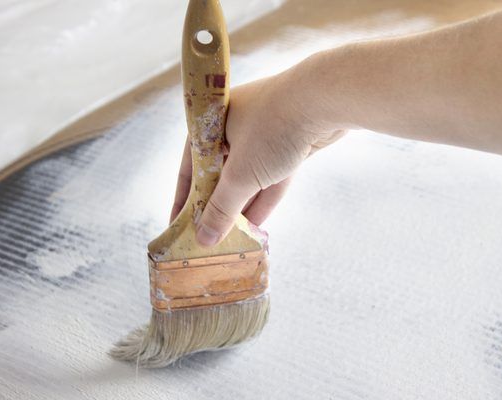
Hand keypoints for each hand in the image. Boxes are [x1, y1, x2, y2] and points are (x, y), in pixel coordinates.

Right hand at [170, 67, 345, 245]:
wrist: (323, 99)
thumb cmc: (271, 128)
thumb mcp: (241, 174)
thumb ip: (221, 209)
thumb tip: (203, 239)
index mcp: (211, 125)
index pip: (189, 169)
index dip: (184, 200)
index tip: (178, 226)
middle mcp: (233, 127)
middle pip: (219, 175)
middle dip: (216, 207)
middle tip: (210, 238)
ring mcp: (263, 134)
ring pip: (247, 178)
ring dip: (241, 207)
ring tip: (232, 239)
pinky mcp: (288, 144)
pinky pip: (270, 176)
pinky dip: (264, 199)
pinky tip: (257, 226)